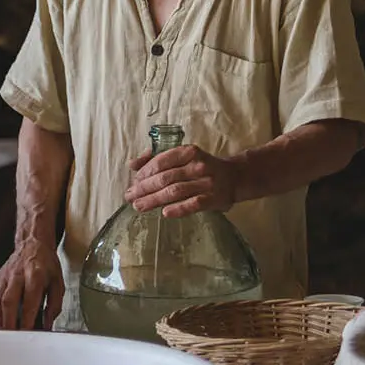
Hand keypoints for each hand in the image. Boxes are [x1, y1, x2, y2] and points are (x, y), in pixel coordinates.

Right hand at [0, 241, 63, 329]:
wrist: (32, 243)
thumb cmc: (47, 264)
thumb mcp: (58, 283)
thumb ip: (54, 305)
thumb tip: (47, 325)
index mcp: (36, 274)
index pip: (30, 300)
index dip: (28, 318)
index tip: (27, 333)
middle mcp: (18, 274)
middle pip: (9, 301)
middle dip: (9, 321)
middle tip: (11, 339)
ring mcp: (6, 276)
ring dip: (0, 320)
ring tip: (2, 337)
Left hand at [125, 144, 239, 216]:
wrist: (234, 177)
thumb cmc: (201, 166)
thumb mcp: (182, 156)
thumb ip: (157, 158)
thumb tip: (132, 165)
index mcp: (188, 151)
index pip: (161, 162)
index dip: (144, 173)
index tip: (133, 182)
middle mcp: (197, 165)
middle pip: (165, 178)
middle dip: (144, 188)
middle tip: (130, 196)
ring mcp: (207, 182)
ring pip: (175, 191)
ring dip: (154, 200)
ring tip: (139, 206)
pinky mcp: (214, 198)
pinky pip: (193, 204)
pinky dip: (178, 209)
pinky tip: (164, 213)